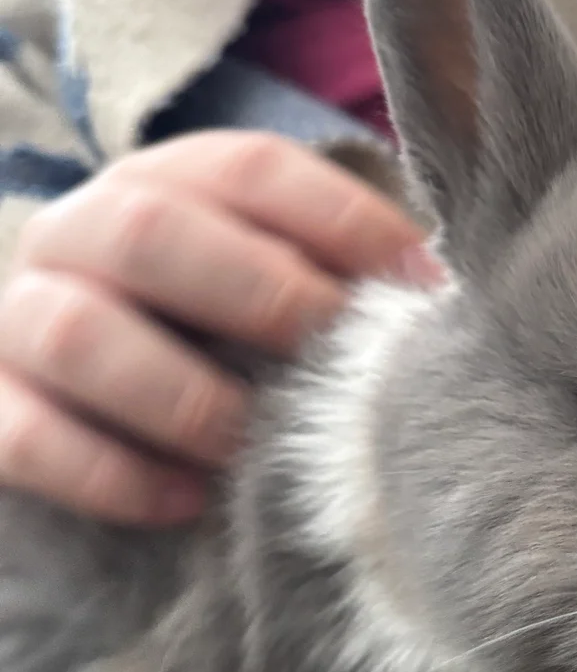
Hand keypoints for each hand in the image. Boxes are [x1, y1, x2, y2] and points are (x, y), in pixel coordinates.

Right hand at [0, 131, 440, 524]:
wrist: (79, 399)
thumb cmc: (217, 340)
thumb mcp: (269, 286)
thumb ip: (334, 276)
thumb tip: (440, 302)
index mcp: (167, 182)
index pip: (252, 169)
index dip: (343, 223)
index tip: (420, 288)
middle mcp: (80, 230)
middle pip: (151, 232)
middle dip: (260, 298)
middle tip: (332, 366)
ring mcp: (20, 316)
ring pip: (80, 333)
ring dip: (183, 396)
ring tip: (249, 447)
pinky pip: (25, 437)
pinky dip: (110, 475)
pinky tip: (182, 502)